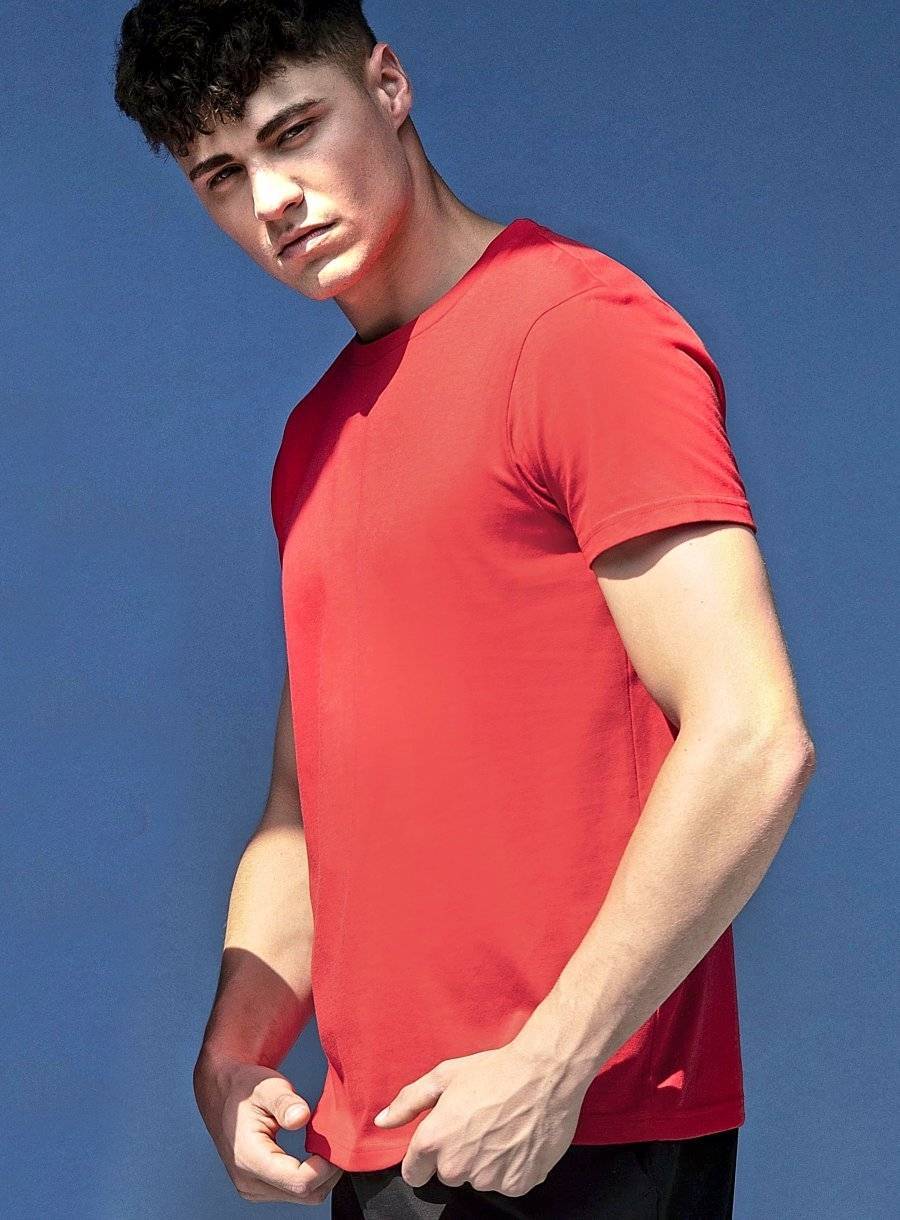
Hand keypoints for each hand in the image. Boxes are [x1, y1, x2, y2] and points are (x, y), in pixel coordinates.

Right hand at [193, 1052, 342, 1204]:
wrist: (222, 1095)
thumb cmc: (245, 1089)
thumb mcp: (267, 1086)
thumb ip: (285, 1103)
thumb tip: (301, 1117)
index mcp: (250, 1159)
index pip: (299, 1181)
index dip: (325, 1166)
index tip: (336, 1143)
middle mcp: (249, 1182)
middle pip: (305, 1194)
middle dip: (328, 1172)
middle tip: (336, 1142)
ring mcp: (253, 1189)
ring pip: (303, 1197)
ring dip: (320, 1176)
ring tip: (322, 1145)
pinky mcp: (259, 1188)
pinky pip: (293, 1192)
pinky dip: (309, 1176)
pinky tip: (311, 1153)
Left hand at [372, 1042, 586, 1196]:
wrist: (545, 1074)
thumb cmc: (493, 1070)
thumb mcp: (444, 1075)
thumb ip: (408, 1102)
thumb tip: (382, 1122)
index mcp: (434, 1140)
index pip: (414, 1172)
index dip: (424, 1155)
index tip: (441, 1139)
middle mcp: (457, 1166)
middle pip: (448, 1174)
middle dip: (457, 1154)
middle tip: (477, 1123)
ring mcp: (488, 1178)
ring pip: (478, 1179)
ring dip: (484, 1161)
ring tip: (500, 1127)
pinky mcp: (517, 1184)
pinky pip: (505, 1183)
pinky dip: (510, 1167)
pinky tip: (517, 1138)